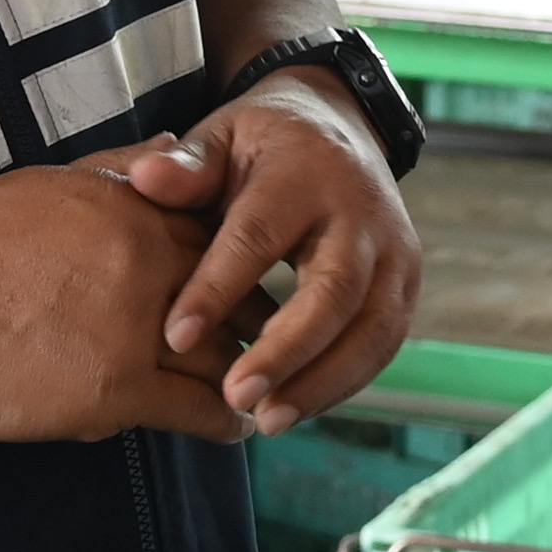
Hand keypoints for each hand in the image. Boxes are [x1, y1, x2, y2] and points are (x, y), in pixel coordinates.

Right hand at [0, 163, 248, 448]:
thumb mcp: (44, 185)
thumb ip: (117, 169)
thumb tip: (174, 147)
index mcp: (130, 206)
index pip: (220, 229)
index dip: (242, 259)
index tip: (251, 279)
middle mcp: (146, 260)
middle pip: (239, 291)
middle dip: (262, 318)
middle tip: (277, 339)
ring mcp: (138, 327)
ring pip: (230, 353)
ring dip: (253, 374)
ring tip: (265, 388)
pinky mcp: (120, 391)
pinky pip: (202, 409)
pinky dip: (228, 421)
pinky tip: (238, 427)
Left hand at [121, 78, 418, 432]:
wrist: (341, 130)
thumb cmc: (264, 144)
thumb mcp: (222, 136)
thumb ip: (188, 167)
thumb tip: (145, 179)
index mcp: (306, 173)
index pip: (260, 236)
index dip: (218, 288)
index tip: (176, 337)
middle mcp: (362, 214)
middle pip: (334, 292)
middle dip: (286, 351)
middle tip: (235, 397)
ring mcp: (394, 253)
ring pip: (370, 329)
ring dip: (320, 382)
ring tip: (266, 420)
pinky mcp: (406, 286)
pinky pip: (381, 346)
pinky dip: (340, 384)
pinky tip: (293, 408)